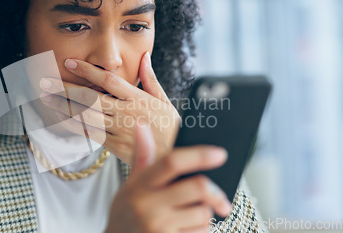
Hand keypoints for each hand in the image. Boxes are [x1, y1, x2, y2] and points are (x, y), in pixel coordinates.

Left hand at [39, 51, 179, 164]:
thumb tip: (144, 56)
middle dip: (65, 89)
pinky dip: (72, 124)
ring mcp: (119, 130)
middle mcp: (127, 113)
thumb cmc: (171, 128)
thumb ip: (151, 79)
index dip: (86, 70)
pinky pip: (88, 133)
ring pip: (85, 116)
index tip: (69, 62)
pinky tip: (59, 116)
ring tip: (46, 97)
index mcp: (138, 98)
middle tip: (45, 81)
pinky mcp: (114, 146)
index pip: (108, 80)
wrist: (174, 159)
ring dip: (63, 106)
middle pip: (90, 97)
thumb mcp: (165, 100)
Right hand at [104, 122, 231, 232]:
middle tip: (220, 198)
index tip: (220, 154)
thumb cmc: (126, 212)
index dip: (199, 155)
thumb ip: (142, 155)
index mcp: (140, 184)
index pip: (172, 162)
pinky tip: (185, 230)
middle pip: (198, 187)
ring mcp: (158, 227)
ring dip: (204, 214)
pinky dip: (200, 231)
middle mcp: (148, 205)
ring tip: (189, 217)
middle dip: (215, 192)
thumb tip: (141, 124)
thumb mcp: (130, 184)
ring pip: (203, 213)